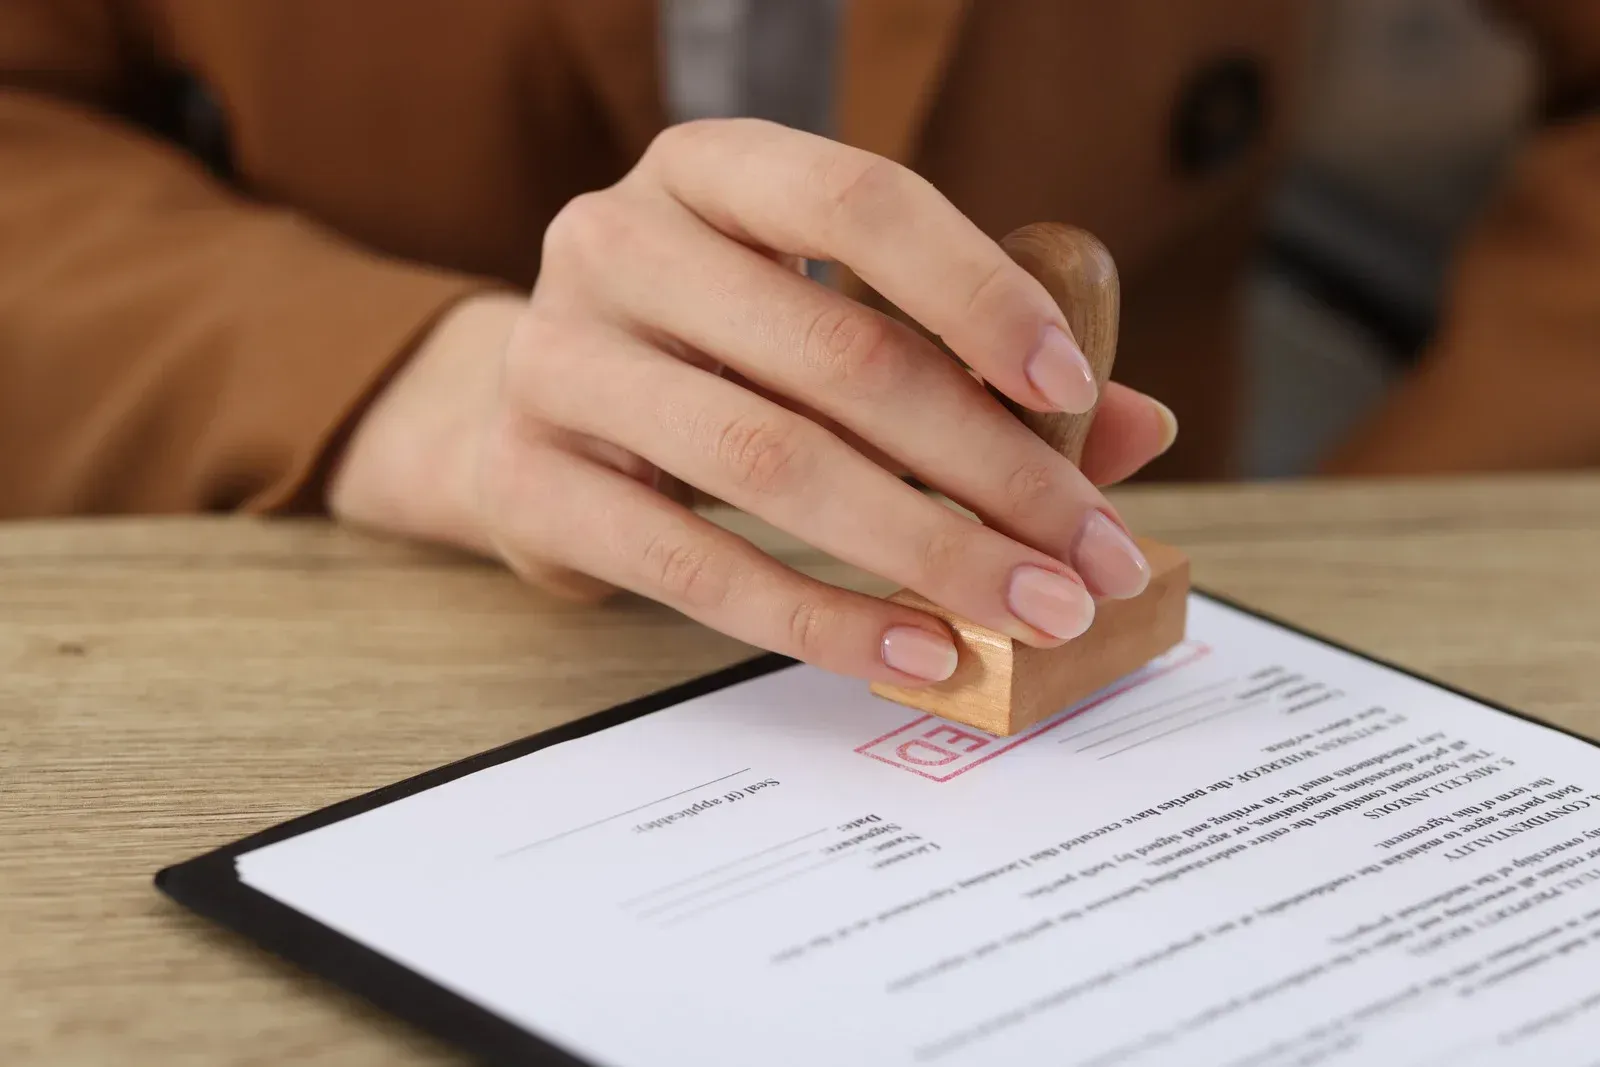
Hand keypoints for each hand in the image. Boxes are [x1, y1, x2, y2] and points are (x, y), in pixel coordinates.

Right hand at [329, 119, 1177, 685]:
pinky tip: (918, 653)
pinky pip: (696, 566)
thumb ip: (969, 359)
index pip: (857, 201)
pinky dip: (824, 618)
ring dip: (927, 551)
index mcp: (708, 170)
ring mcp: (558, 359)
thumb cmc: (710, 356)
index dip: (977, 292)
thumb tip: (1137, 430)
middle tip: (1089, 555)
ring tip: (1030, 610)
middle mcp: (619, 242)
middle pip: (836, 355)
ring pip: (772, 463)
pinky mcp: (528, 481)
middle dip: (990, 468)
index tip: (1074, 391)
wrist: (522, 412)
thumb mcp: (823, 318)